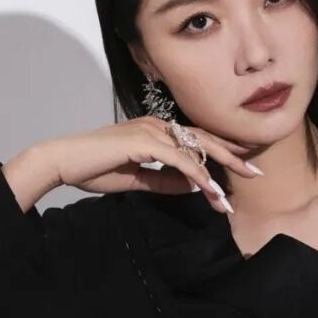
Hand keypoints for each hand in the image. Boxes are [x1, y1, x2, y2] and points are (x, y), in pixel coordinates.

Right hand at [28, 116, 260, 212]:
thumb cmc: (93, 168)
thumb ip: (165, 181)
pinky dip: (198, 175)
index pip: (196, 139)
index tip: (243, 164)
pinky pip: (180, 160)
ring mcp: (150, 130)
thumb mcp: (137, 178)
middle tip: (256, 171)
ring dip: (218, 173)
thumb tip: (193, 186)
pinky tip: (211, 191)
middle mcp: (156, 125)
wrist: (61, 161)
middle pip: (204, 138)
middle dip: (233, 155)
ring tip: (235, 192)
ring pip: (196, 149)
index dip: (221, 149)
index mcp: (155, 130)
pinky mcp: (143, 142)